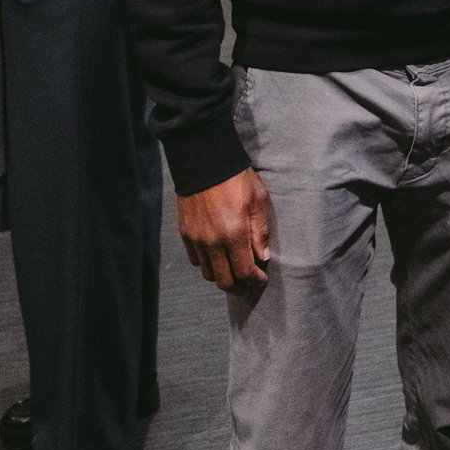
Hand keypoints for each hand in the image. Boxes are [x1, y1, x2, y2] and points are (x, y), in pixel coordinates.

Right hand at [177, 168, 270, 290]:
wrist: (204, 161)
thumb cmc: (236, 179)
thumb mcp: (258, 201)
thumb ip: (260, 232)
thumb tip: (263, 256)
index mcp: (234, 235)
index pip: (245, 272)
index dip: (256, 281)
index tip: (262, 279)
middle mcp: (213, 242)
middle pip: (224, 281)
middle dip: (239, 288)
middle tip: (249, 286)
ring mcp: (196, 239)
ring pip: (208, 274)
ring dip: (222, 278)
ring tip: (234, 273)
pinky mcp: (186, 233)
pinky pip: (196, 260)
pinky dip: (207, 264)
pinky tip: (217, 257)